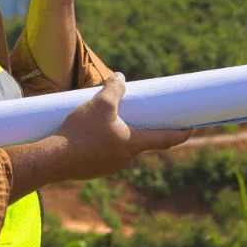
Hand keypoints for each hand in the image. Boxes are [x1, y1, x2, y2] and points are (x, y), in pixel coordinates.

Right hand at [6, 74, 192, 198]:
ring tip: (106, 119)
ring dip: (119, 134)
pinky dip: (102, 142)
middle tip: (139, 113)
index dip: (182, 133)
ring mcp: (109, 167)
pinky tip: (90, 133)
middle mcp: (125, 159)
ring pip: (120, 147)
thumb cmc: (81, 132)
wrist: (52, 160)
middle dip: (142, 128)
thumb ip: (114, 88)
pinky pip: (103, 153)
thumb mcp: (100, 103)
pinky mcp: (93, 170)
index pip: (166, 139)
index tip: (194, 128)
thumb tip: (120, 76)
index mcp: (133, 144)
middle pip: (141, 141)